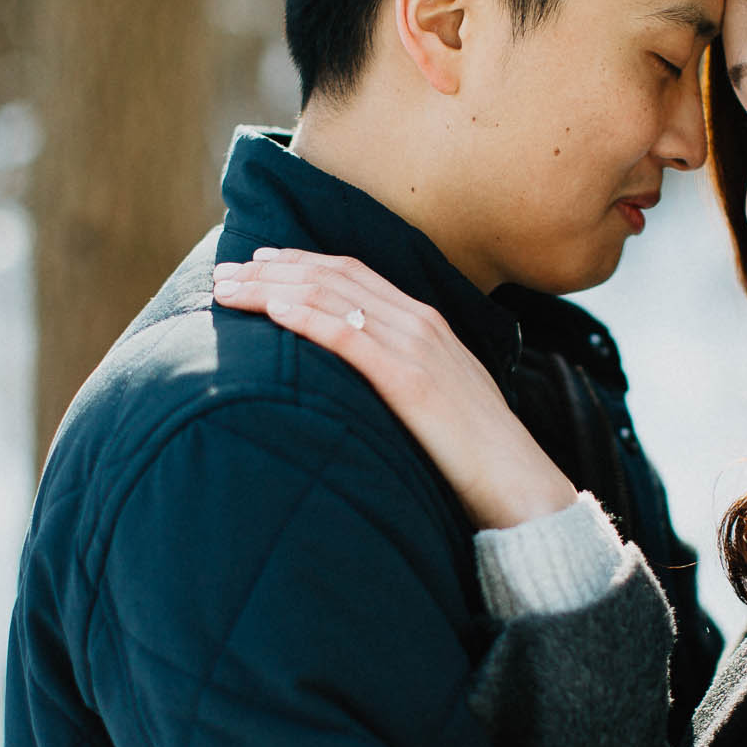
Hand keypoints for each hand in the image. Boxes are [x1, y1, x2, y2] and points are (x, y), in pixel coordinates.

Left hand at [212, 247, 577, 529]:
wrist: (522, 486)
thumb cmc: (477, 455)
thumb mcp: (438, 399)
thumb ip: (402, 375)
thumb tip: (359, 378)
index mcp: (426, 324)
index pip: (352, 273)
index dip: (301, 262)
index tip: (258, 260)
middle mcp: (420, 323)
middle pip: (333, 277)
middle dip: (272, 270)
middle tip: (223, 272)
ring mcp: (417, 349)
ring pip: (331, 298)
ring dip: (271, 289)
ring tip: (227, 290)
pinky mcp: (411, 383)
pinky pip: (350, 337)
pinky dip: (306, 318)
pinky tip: (272, 311)